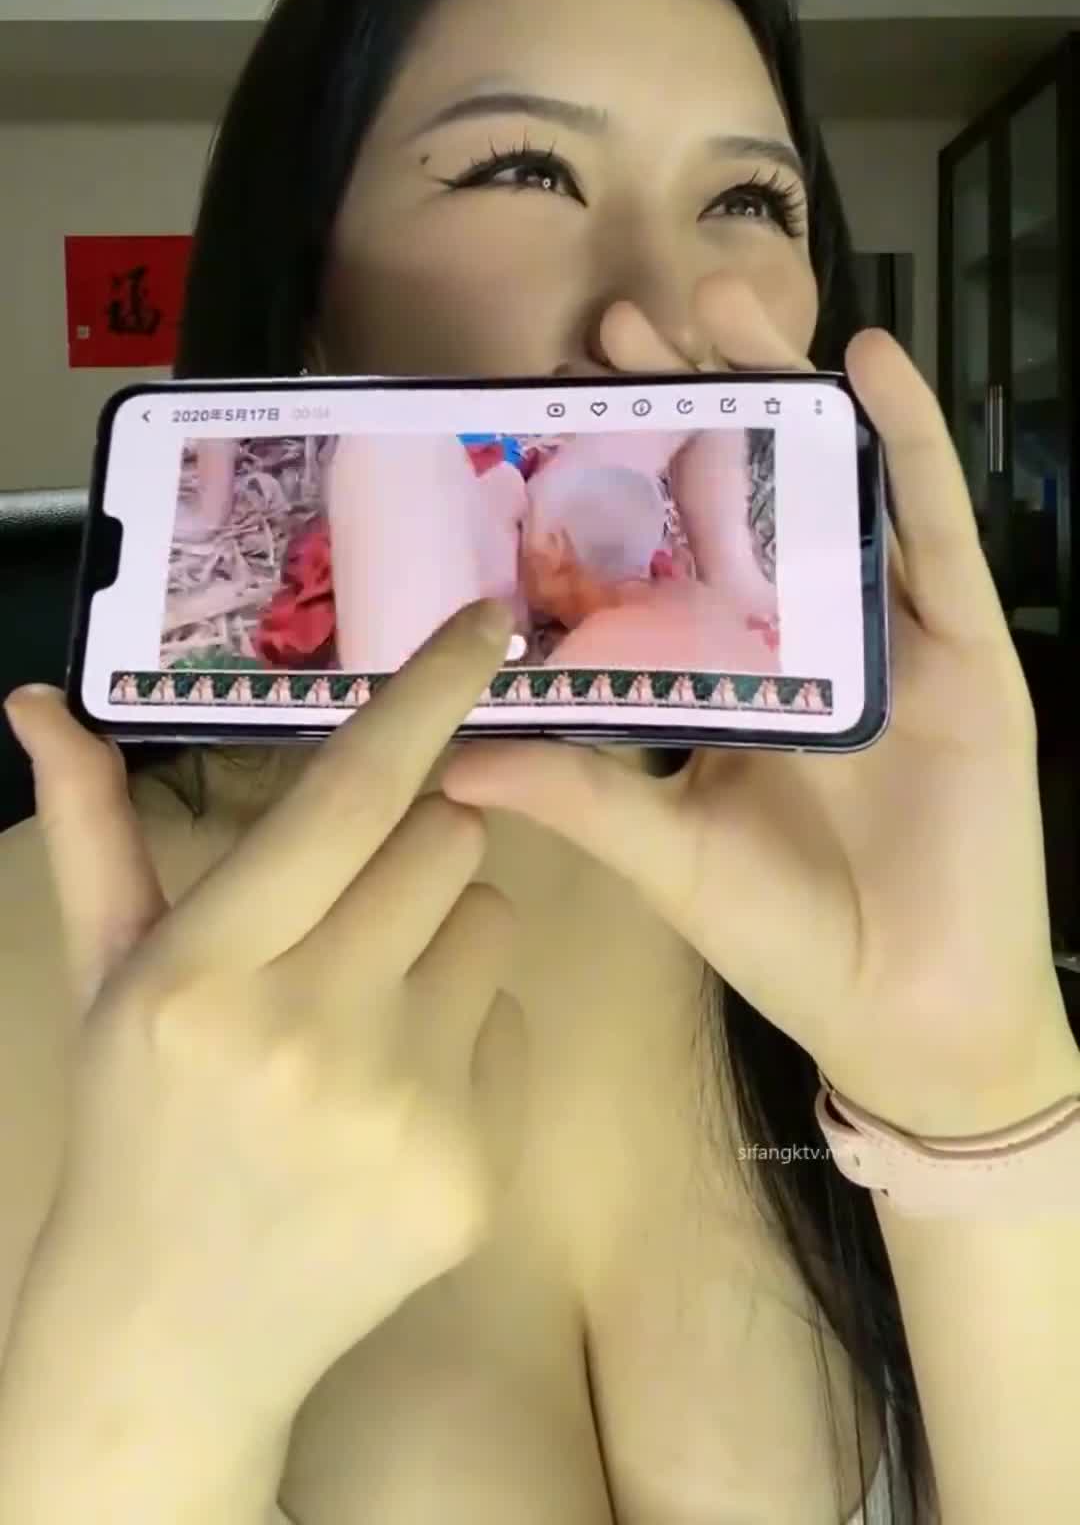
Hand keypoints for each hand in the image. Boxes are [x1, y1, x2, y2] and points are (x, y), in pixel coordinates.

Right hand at [2, 599, 525, 1422]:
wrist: (169, 1336)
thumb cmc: (136, 1124)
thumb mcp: (105, 974)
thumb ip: (91, 827)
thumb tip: (40, 698)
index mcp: (205, 969)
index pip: (347, 794)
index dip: (426, 693)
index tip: (490, 621)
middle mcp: (308, 1032)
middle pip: (449, 840)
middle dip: (414, 845)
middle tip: (350, 908)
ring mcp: (401, 1111)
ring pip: (493, 920)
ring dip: (443, 936)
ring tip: (363, 1011)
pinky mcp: (472, 1174)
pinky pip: (511, 1022)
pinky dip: (464, 1035)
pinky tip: (390, 1100)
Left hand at [442, 274, 1078, 1138]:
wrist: (914, 1018)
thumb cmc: (792, 940)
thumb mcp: (666, 856)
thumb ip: (579, 798)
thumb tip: (449, 762)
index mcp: (732, 667)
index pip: (670, 541)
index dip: (620, 467)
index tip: (552, 394)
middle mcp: (807, 628)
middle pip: (746, 487)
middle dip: (691, 398)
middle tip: (621, 324)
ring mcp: (889, 629)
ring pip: (835, 482)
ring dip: (788, 387)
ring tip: (728, 299)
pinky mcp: (963, 646)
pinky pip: (936, 530)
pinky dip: (911, 443)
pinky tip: (873, 365)